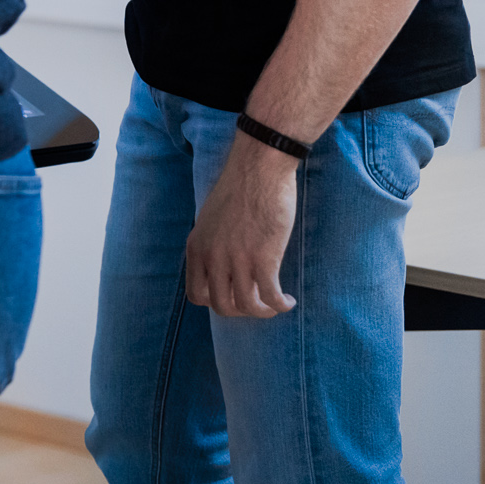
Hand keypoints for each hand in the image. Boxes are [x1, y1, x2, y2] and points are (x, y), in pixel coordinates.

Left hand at [185, 135, 299, 317]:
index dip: (216, 302)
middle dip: (241, 312)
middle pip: (220, 306)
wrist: (257, 170)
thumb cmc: (239, 191)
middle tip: (258, 303)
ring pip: (246, 306)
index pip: (196, 294)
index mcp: (196, 248)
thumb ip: (212, 246)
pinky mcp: (263, 257)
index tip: (234, 296)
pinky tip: (288, 301)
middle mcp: (212, 257)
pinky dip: (280, 305)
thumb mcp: (211, 221)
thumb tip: (224, 270)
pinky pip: (269, 296)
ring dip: (263, 312)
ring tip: (275, 305)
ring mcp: (236, 258)